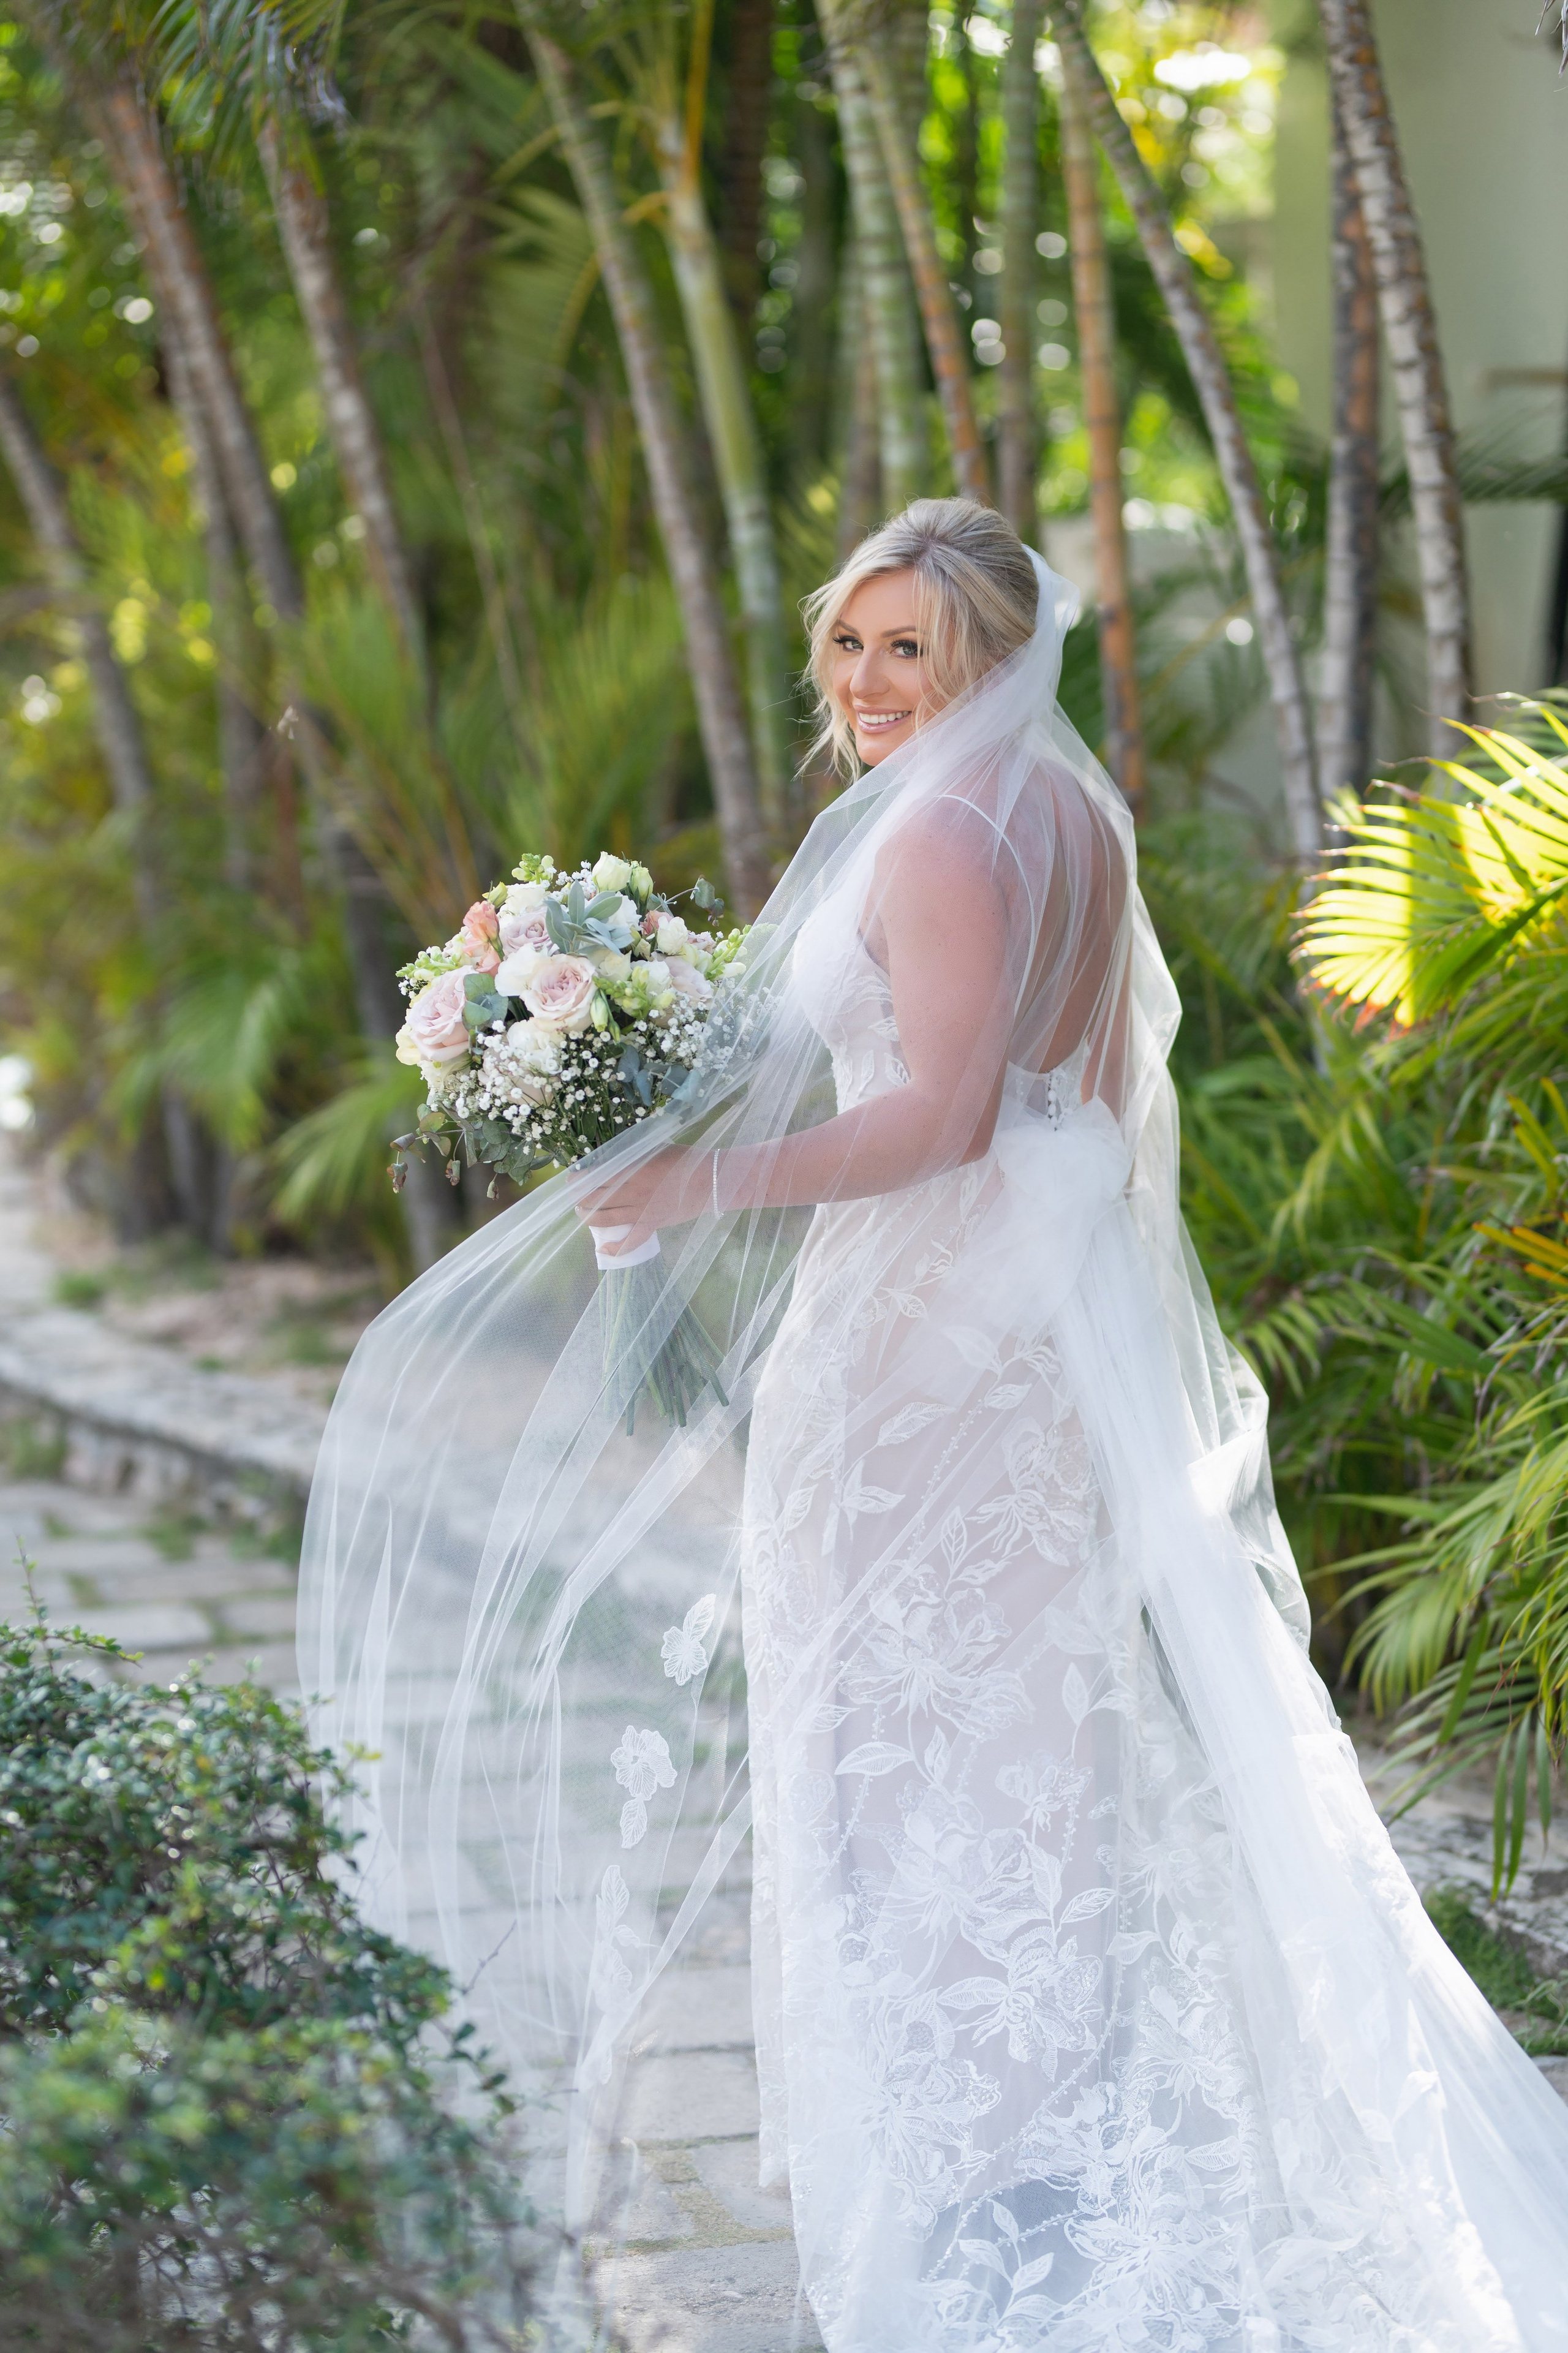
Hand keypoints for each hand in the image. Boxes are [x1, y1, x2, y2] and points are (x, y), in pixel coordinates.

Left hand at [571, 1147, 705, 1256]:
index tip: (572, 1180)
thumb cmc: (685, 1159)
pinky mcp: (652, 1225)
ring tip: (581, 1213)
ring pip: (606, 1219)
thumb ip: (633, 1155)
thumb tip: (614, 1160)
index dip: (580, 1180)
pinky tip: (603, 1249)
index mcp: (631, 1170)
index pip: (596, 1177)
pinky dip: (616, 1248)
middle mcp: (632, 1193)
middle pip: (596, 1198)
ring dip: (588, 1217)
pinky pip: (631, 1242)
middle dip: (579, 1198)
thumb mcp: (655, 1149)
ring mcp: (641, 1212)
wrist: (711, 1180)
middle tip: (573, 1196)